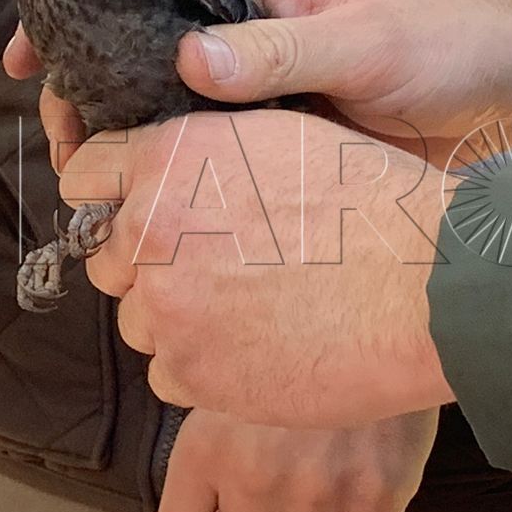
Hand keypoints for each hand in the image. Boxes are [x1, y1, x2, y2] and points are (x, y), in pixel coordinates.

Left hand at [59, 108, 456, 426]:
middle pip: (107, 258)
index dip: (111, 196)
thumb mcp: (280, 137)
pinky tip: (262, 346)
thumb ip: (203, 151)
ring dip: (181, 320)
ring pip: (140, 321)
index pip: (85, 175)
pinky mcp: (192, 371)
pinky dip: (206, 368)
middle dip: (148, 266)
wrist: (426, 287)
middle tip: (217, 269)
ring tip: (256, 308)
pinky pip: (169, 374)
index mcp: (170, 158)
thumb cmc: (373, 206)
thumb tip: (164, 170)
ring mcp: (168, 307)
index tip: (135, 213)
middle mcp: (152, 230)